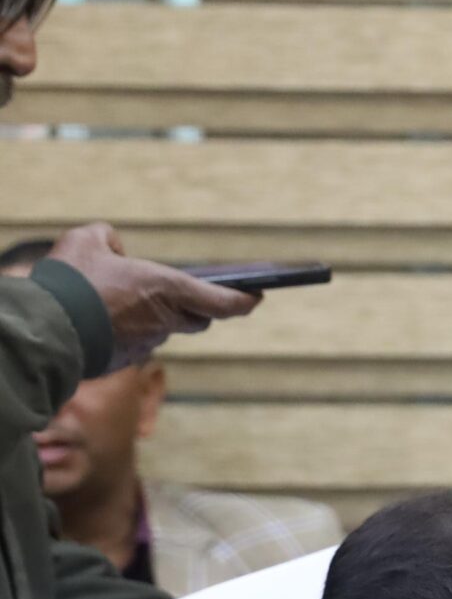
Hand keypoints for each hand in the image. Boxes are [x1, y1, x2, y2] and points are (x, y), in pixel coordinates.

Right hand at [41, 223, 259, 367]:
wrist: (46, 329)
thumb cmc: (70, 281)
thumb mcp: (87, 239)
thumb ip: (108, 238)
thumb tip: (115, 250)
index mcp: (169, 289)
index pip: (225, 302)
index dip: (244, 300)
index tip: (257, 297)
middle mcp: (165, 320)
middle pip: (197, 319)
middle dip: (197, 308)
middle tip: (190, 295)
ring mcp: (146, 344)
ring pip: (162, 331)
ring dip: (153, 318)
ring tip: (126, 301)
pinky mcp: (125, 360)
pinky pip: (135, 343)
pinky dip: (127, 332)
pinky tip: (105, 321)